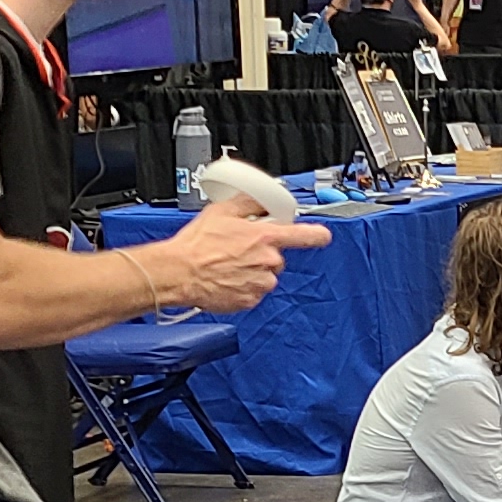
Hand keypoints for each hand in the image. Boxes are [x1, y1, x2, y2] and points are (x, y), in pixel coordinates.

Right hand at [162, 206, 324, 310]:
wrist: (179, 273)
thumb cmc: (197, 245)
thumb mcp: (222, 211)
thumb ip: (249, 204)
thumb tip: (262, 201)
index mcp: (266, 238)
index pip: (308, 235)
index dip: (317, 234)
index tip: (322, 235)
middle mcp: (269, 262)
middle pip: (279, 258)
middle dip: (264, 254)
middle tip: (239, 250)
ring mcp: (261, 284)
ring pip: (266, 276)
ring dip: (253, 271)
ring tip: (228, 265)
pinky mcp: (250, 300)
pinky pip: (254, 292)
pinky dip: (243, 287)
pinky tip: (226, 278)